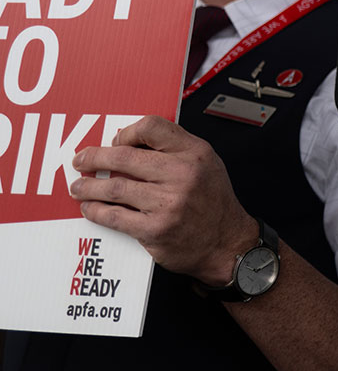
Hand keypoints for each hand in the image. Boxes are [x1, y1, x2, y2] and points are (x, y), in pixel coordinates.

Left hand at [70, 115, 257, 286]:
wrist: (226, 242)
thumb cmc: (213, 202)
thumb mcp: (206, 164)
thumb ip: (174, 149)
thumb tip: (129, 142)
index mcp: (195, 153)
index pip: (151, 127)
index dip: (127, 133)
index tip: (116, 142)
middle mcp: (183, 175)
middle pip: (125, 156)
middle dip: (95, 158)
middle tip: (81, 161)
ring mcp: (168, 203)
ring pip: (115, 187)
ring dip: (89, 187)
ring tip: (79, 187)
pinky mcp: (155, 229)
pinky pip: (115, 217)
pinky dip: (96, 211)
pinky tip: (91, 209)